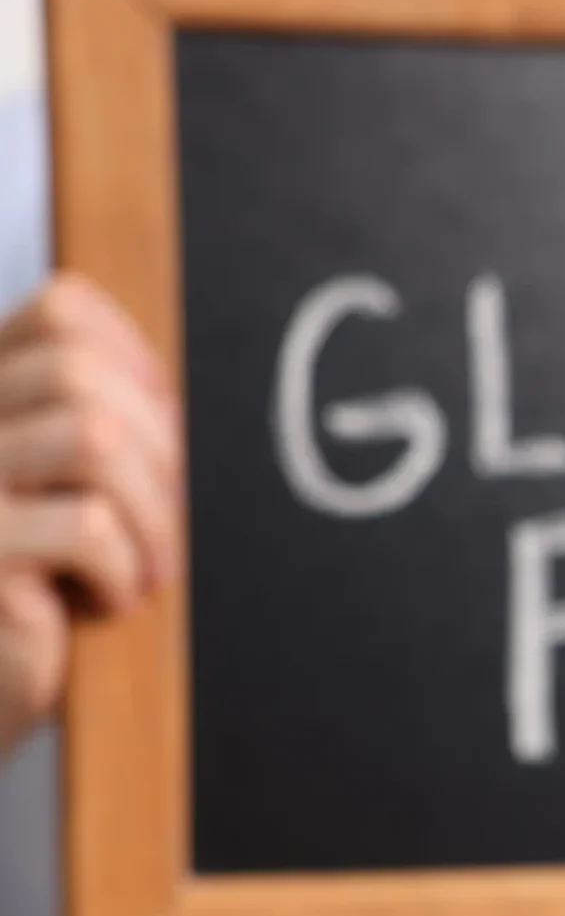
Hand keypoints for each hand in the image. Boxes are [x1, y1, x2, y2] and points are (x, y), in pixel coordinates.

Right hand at [0, 274, 179, 755]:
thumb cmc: (31, 598)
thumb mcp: (61, 492)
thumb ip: (95, 430)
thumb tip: (182, 402)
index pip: (61, 313)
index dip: (138, 365)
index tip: (167, 436)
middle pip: (81, 370)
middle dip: (158, 449)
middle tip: (167, 524)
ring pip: (93, 438)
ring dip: (150, 514)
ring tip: (147, 570)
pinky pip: (87, 527)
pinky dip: (123, 569)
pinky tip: (106, 602)